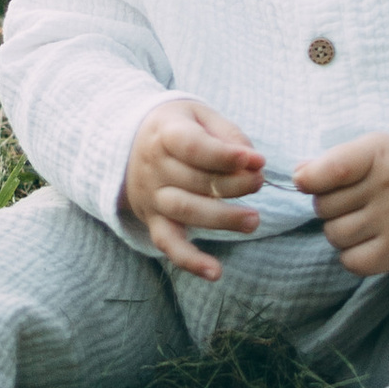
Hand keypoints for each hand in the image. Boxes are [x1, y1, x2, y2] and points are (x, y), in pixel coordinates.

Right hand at [123, 96, 265, 282]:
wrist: (129, 143)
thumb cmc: (177, 126)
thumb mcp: (199, 115)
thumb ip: (227, 134)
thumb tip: (254, 161)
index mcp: (165, 133)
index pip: (194, 146)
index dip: (226, 155)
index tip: (256, 160)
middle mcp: (153, 166)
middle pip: (195, 181)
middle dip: (234, 185)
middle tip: (259, 182)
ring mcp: (151, 196)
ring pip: (186, 211)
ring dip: (222, 218)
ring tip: (253, 219)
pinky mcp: (153, 220)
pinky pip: (168, 243)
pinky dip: (190, 260)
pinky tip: (215, 272)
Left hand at [296, 131, 388, 278]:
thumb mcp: (372, 150)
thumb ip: (334, 160)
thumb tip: (299, 176)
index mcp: (379, 153)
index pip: (332, 169)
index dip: (308, 178)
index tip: (304, 181)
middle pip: (323, 206)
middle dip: (326, 204)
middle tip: (349, 200)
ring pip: (333, 235)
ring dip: (337, 230)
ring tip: (359, 219)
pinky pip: (351, 261)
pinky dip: (350, 255)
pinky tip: (364, 241)